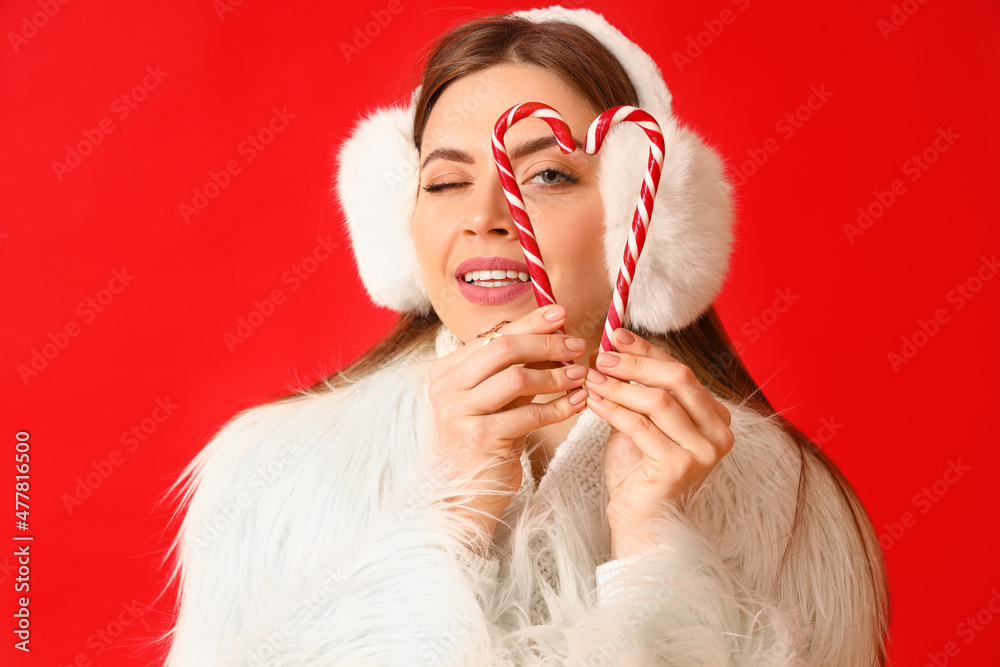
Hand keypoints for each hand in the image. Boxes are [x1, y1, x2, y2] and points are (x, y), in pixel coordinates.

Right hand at [427, 304, 588, 553]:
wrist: (464, 496)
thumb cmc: (484, 444)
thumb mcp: (493, 401)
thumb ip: (511, 369)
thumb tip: (552, 332)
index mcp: (446, 371)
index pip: (493, 335)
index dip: (530, 322)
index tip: (561, 314)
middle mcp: (446, 387)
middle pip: (504, 348)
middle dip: (547, 343)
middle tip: (578, 346)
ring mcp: (459, 412)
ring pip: (517, 377)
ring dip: (556, 374)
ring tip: (581, 375)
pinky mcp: (480, 438)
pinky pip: (529, 414)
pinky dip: (559, 406)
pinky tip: (579, 402)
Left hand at [584, 328, 733, 559]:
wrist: (638, 520)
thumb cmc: (638, 470)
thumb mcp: (640, 421)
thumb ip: (635, 389)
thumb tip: (610, 348)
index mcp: (715, 416)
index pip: (681, 371)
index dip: (648, 351)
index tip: (617, 336)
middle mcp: (719, 432)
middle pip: (677, 379)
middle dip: (635, 364)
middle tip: (601, 356)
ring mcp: (703, 451)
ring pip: (658, 401)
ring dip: (619, 386)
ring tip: (590, 377)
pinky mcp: (680, 466)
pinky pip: (641, 426)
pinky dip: (613, 409)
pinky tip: (593, 400)